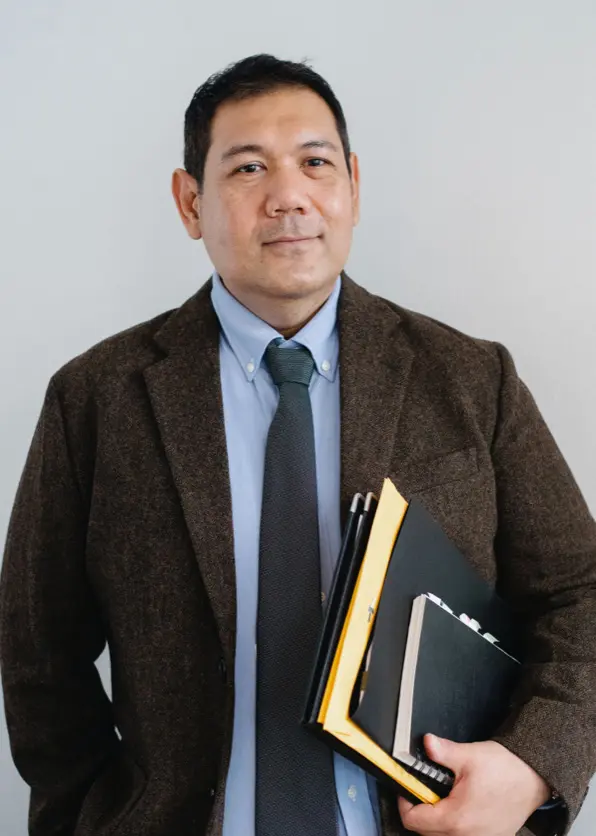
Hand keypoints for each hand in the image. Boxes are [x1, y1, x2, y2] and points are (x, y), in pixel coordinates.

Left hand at [398, 734, 550, 835]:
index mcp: (457, 817)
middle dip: (421, 812)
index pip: (414, 821)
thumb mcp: (469, 756)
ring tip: (443, 800)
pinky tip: (459, 809)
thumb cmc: (506, 769)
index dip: (406, 802)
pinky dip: (454, 827)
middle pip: (426, 833)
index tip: (409, 789)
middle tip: (425, 791)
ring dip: (437, 822)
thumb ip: (443, 752)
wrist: (534, 777)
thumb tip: (426, 743)